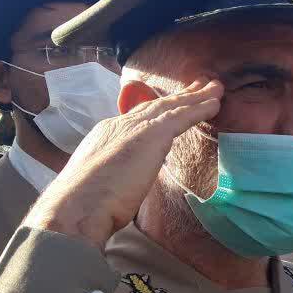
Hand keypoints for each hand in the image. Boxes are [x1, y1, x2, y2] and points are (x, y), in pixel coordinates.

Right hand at [25, 79, 223, 249]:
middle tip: (199, 85)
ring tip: (216, 87)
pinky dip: (200, 108)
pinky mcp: (152, 135)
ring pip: (172, 106)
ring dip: (196, 96)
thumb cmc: (85, 206)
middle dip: (179, 96)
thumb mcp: (102, 183)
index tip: (172, 107)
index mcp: (106, 136)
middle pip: (156, 106)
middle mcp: (119, 124)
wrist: (77, 207)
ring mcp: (135, 127)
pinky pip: (182, 116)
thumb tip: (128, 182)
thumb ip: (118, 176)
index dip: (158, 112)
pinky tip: (215, 103)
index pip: (137, 119)